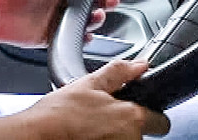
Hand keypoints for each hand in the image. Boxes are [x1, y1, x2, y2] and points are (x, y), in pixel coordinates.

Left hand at [0, 0, 125, 46]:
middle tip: (112, 0)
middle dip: (106, 1)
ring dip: (96, 19)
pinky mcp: (52, 36)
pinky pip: (74, 38)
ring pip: (86, 21)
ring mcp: (58, 19)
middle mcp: (62, 2)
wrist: (0, 13)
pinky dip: (83, 38)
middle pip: (93, 3)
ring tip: (97, 16)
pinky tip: (86, 35)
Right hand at [17, 59, 170, 139]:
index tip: (142, 113)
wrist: (36, 137)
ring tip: (90, 130)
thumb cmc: (58, 115)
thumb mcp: (89, 84)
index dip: (151, 115)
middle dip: (128, 128)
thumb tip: (140, 65)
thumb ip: (119, 73)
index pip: (161, 122)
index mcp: (131, 118)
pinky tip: (86, 137)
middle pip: (141, 135)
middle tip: (104, 122)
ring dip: (113, 137)